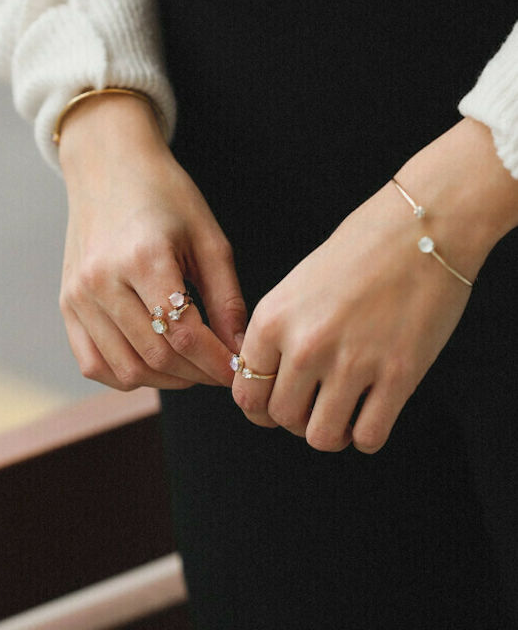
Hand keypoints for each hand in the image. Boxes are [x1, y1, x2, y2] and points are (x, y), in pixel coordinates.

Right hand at [58, 93, 245, 390]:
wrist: (109, 166)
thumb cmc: (166, 196)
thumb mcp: (209, 239)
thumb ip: (227, 298)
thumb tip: (239, 350)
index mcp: (143, 258)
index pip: (184, 335)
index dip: (216, 362)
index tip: (239, 369)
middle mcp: (102, 281)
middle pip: (156, 357)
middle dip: (198, 374)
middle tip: (221, 370)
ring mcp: (78, 296)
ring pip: (126, 369)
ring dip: (167, 380)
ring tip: (193, 367)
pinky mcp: (67, 304)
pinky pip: (94, 363)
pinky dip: (127, 375)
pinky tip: (154, 365)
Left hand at [231, 117, 517, 452]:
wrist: (420, 229)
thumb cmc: (359, 251)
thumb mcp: (297, 286)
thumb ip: (279, 335)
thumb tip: (271, 381)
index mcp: (273, 320)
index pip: (247, 394)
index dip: (261, 407)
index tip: (278, 404)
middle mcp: (306, 345)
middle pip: (281, 419)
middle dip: (297, 420)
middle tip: (316, 405)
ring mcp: (352, 363)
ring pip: (321, 437)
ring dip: (331, 432)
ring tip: (344, 412)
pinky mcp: (398, 376)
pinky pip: (369, 437)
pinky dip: (366, 435)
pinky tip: (373, 413)